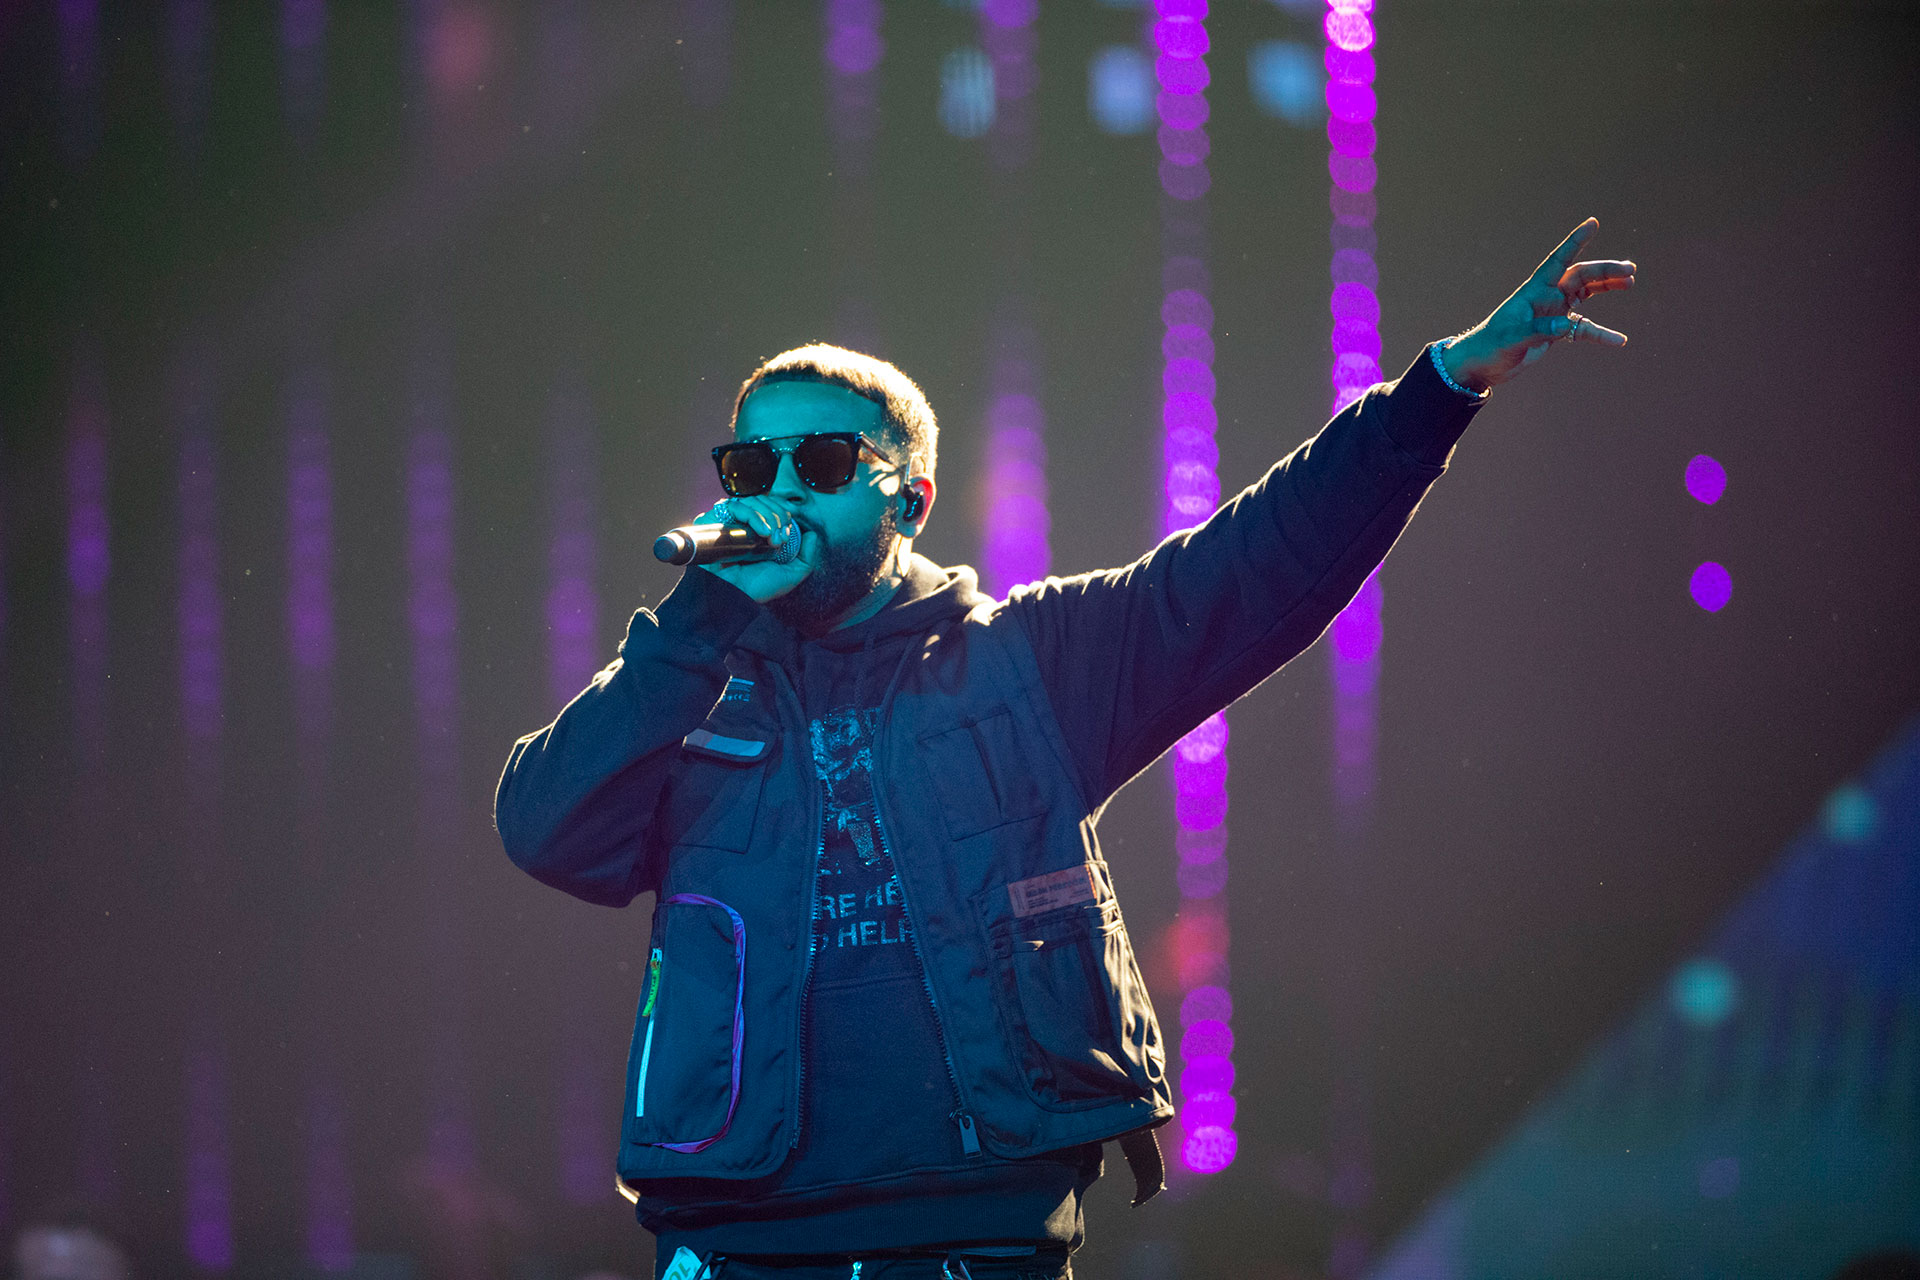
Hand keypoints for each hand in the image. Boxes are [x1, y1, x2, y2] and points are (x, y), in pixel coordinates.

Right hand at [692, 497, 818, 603]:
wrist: (732, 596)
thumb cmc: (757, 588)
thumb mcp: (790, 575)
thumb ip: (807, 557)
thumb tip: (812, 534)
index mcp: (759, 532)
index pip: (772, 506)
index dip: (783, 513)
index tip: (788, 532)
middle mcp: (743, 524)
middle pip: (764, 501)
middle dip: (778, 516)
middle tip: (780, 538)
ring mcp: (728, 521)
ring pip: (751, 501)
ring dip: (767, 516)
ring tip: (771, 538)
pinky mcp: (713, 521)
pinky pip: (734, 506)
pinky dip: (753, 515)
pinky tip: (761, 532)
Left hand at [1441, 218, 1635, 392]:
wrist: (1482, 365)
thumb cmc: (1491, 345)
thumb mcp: (1513, 337)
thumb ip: (1540, 329)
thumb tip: (1567, 325)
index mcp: (1534, 291)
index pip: (1558, 260)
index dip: (1575, 241)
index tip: (1593, 223)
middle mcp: (1547, 297)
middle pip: (1581, 276)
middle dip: (1605, 271)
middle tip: (1630, 271)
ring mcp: (1553, 313)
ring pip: (1586, 293)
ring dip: (1607, 287)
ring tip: (1630, 283)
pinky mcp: (1555, 331)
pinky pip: (1583, 328)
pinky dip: (1600, 333)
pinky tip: (1618, 341)